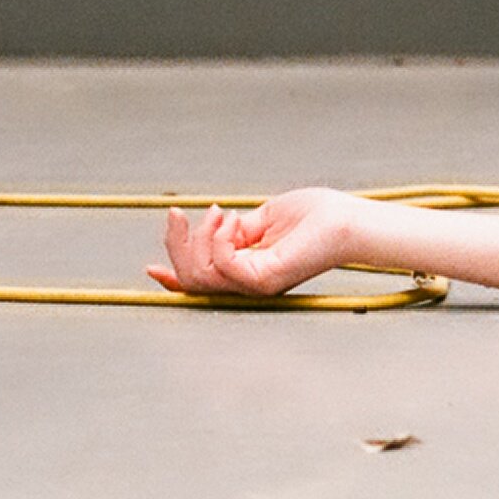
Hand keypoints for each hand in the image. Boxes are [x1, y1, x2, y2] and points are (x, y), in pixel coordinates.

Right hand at [147, 188, 367, 297]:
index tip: (150, 269)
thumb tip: (210, 228)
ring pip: (200, 276)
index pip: (202, 285)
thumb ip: (234, 229)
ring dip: (198, 238)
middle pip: (191, 280)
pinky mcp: (266, 279)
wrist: (348, 219)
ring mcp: (257, 284)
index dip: (172, 280)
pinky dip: (218, 238)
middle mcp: (249, 283)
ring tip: (219, 212)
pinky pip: (223, 265)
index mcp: (248, 270)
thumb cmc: (317, 216)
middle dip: (176, 245)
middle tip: (179, 213)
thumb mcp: (262, 218)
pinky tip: (233, 220)